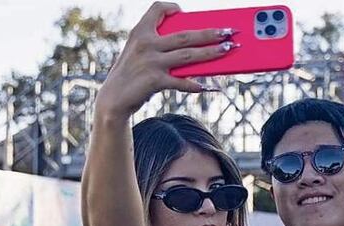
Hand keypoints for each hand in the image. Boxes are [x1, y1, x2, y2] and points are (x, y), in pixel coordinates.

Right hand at [95, 2, 235, 117]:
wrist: (114, 98)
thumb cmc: (132, 74)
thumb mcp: (140, 52)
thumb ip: (160, 46)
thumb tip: (194, 47)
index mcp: (140, 32)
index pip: (157, 9)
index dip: (172, 8)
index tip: (183, 12)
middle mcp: (146, 44)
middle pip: (185, 35)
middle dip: (210, 33)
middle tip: (229, 32)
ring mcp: (151, 62)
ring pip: (188, 56)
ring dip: (211, 53)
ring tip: (228, 50)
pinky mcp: (155, 81)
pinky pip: (181, 82)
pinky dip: (196, 85)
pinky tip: (209, 86)